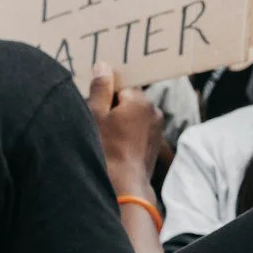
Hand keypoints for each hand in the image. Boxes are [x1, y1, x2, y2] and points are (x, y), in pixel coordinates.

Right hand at [85, 64, 163, 184]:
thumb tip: (103, 67)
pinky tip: (115, 146)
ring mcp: (157, 129)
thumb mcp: (95, 114)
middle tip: (97, 123)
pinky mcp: (155, 143)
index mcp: (141, 101)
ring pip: (133, 116)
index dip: (105, 95)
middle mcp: (154, 111)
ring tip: (105, 136)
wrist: (124, 185)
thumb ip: (100, 88)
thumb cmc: (106, 148)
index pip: (121, 85)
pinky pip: (138, 130)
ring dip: (119, 121)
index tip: (95, 107)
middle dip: (112, 107)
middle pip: (128, 100)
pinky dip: (127, 134)